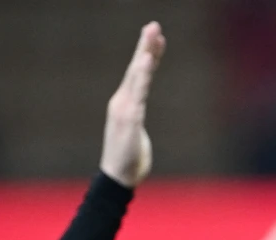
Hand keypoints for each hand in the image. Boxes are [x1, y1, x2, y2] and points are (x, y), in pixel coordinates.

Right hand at [99, 22, 165, 188]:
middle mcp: (122, 101)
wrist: (118, 177)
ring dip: (144, 55)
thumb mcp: (135, 132)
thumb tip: (136, 113)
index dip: (148, 55)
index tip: (157, 37)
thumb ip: (135, 117)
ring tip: (151, 36)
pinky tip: (146, 61)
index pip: (139, 74)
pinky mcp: (129, 118)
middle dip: (145, 46)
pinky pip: (138, 93)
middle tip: (154, 25)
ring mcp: (124, 108)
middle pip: (136, 68)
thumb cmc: (128, 158)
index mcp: (125, 103)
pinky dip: (142, 76)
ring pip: (136, 77)